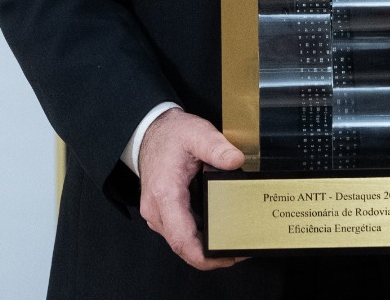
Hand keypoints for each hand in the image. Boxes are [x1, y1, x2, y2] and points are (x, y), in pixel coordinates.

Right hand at [137, 108, 245, 270]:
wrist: (149, 131)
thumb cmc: (171, 135)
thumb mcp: (197, 134)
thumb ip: (216, 147)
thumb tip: (235, 160)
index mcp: (165, 194)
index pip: (182, 240)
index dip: (206, 256)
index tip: (228, 257)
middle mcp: (156, 210)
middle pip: (183, 247)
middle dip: (211, 254)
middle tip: (240, 249)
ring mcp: (156, 214)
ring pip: (181, 242)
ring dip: (205, 247)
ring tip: (233, 240)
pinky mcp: (160, 213)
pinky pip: (179, 233)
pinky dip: (198, 237)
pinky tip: (217, 230)